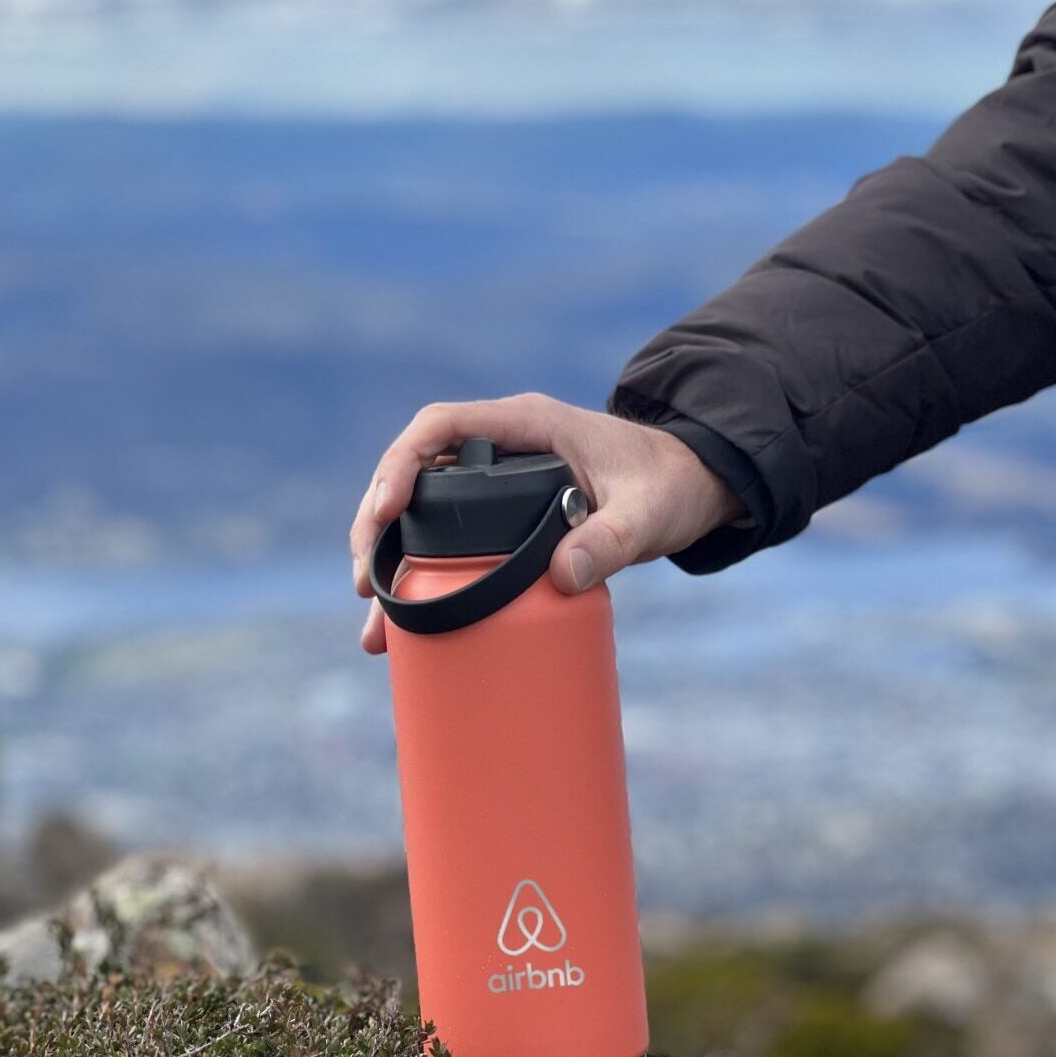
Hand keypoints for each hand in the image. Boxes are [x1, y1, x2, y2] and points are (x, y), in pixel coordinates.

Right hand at [350, 393, 743, 653]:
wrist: (689, 488)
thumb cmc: (669, 486)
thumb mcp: (648, 513)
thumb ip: (614, 539)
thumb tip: (564, 576)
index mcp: (524, 425)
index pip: (440, 427)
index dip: (400, 464)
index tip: (383, 513)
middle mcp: (500, 447)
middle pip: (413, 476)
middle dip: (377, 530)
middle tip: (366, 590)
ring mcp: (497, 482)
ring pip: (421, 515)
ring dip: (391, 566)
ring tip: (376, 632)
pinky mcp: (502, 518)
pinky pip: (446, 540)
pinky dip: (422, 581)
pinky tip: (407, 629)